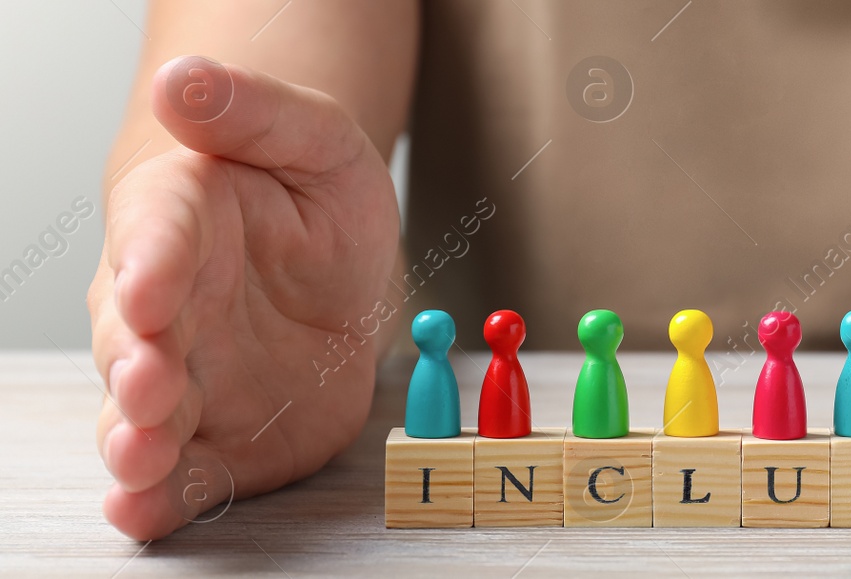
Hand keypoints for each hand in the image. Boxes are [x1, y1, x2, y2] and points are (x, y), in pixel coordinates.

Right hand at [88, 56, 399, 538]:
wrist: (326, 259)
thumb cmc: (308, 190)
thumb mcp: (312, 135)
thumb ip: (252, 109)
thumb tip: (184, 80)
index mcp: (182, 220)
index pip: (160, 237)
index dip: (153, 262)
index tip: (152, 288)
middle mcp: (166, 307)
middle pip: (137, 340)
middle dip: (140, 367)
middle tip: (151, 386)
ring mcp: (187, 376)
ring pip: (144, 414)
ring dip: (137, 440)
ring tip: (139, 458)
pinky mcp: (220, 433)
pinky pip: (183, 471)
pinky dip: (160, 499)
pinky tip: (143, 516)